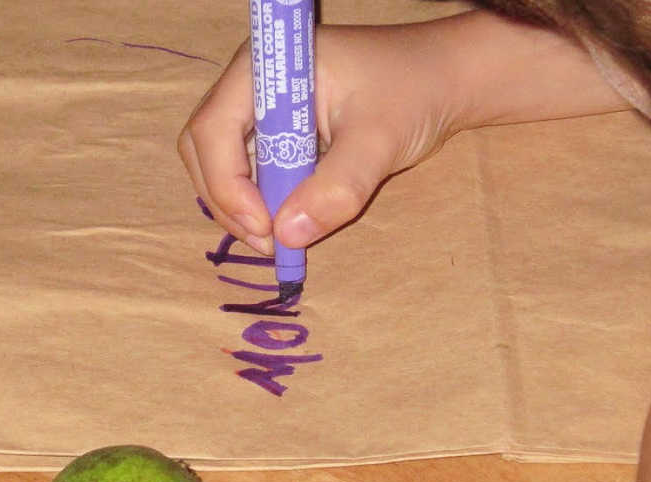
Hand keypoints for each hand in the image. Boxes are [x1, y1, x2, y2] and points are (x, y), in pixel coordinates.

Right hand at [178, 21, 471, 254]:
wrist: (444, 80)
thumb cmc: (414, 92)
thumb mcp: (379, 141)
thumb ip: (337, 187)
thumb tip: (287, 236)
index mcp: (266, 70)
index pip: (214, 128)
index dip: (227, 184)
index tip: (264, 227)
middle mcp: (252, 85)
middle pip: (206, 149)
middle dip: (228, 201)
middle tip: (267, 242)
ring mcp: (261, 109)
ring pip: (221, 165)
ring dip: (241, 207)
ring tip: (278, 239)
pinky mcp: (276, 132)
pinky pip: (249, 171)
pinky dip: (260, 202)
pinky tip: (286, 223)